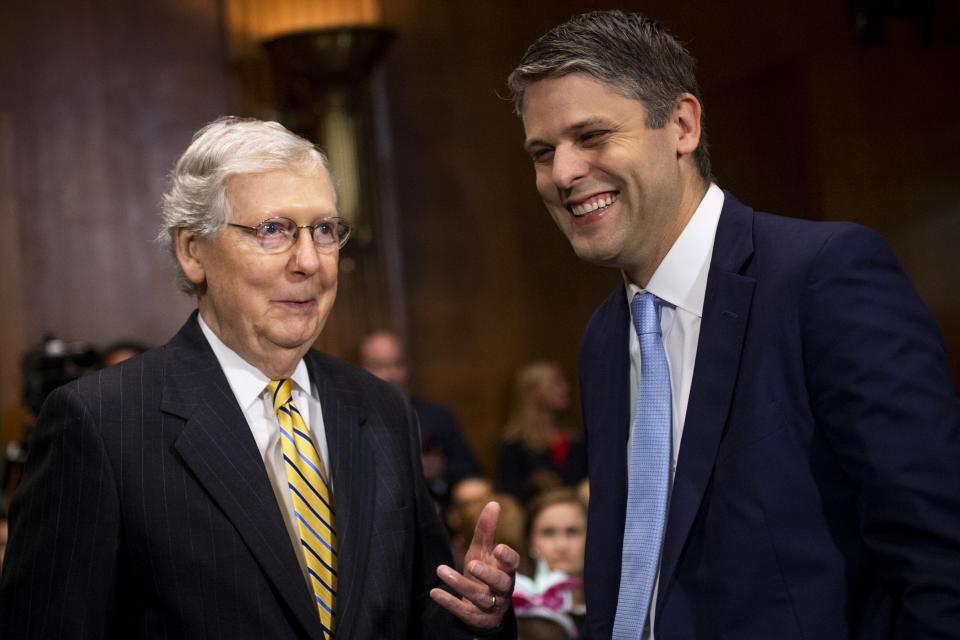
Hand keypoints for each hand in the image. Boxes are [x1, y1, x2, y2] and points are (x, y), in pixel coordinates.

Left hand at [430, 501, 518, 628]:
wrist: (483, 609)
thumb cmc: (484, 572)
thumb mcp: (484, 551)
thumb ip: (487, 530)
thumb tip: (493, 502)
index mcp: (506, 569)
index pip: (512, 563)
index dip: (507, 557)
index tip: (499, 548)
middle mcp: (502, 588)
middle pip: (499, 582)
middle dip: (487, 573)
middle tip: (472, 564)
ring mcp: (490, 605)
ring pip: (479, 596)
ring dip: (460, 584)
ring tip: (441, 570)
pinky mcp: (475, 618)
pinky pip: (463, 611)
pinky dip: (449, 602)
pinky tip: (434, 592)